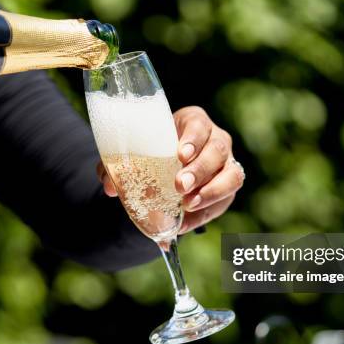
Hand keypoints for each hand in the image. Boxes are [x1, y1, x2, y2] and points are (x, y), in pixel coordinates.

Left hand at [97, 106, 243, 233]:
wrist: (168, 164)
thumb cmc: (154, 150)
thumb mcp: (137, 151)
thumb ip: (119, 165)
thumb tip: (111, 187)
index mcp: (194, 122)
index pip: (199, 125)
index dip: (193, 139)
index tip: (181, 154)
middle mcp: (216, 139)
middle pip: (217, 150)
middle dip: (200, 169)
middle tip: (180, 185)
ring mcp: (227, 163)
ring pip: (232, 174)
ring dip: (211, 191)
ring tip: (188, 204)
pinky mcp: (228, 186)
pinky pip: (225, 199)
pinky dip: (205, 212)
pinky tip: (186, 222)